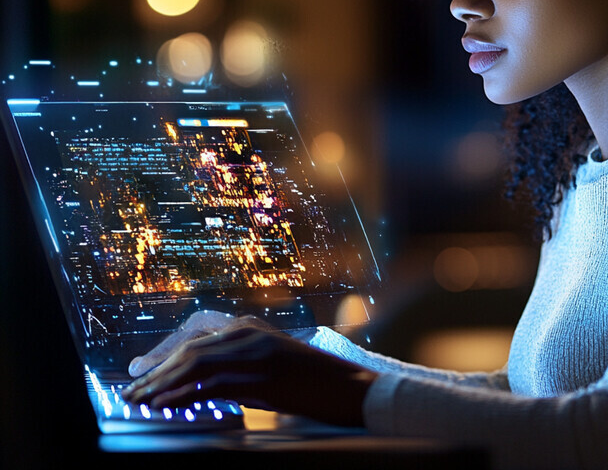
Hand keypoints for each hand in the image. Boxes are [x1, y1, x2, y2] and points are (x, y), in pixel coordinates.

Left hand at [123, 319, 376, 426]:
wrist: (350, 388)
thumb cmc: (314, 382)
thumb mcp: (270, 369)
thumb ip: (238, 370)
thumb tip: (200, 387)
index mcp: (251, 327)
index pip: (197, 335)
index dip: (165, 352)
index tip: (141, 370)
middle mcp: (250, 332)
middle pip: (190, 348)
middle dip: (155, 370)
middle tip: (130, 389)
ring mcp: (256, 351)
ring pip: (196, 362)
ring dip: (162, 383)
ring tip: (139, 400)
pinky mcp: (262, 374)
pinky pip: (213, 383)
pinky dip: (184, 394)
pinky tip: (165, 407)